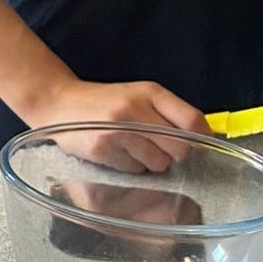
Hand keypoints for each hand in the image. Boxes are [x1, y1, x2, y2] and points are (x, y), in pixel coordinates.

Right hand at [28, 76, 209, 173]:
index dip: (201, 139)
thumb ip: (169, 113)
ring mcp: (118, 130)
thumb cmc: (106, 103)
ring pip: (158, 162)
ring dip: (150, 161)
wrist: (60, 103)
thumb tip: (200, 140)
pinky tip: (116, 152)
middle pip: (180, 147)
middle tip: (160, 149)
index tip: (201, 147)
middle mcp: (135, 109)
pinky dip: (129, 166)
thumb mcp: (140, 95)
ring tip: (132, 147)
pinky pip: (134, 169)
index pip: (192, 119)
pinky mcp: (103, 149)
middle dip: (174, 154)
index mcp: (151, 92)